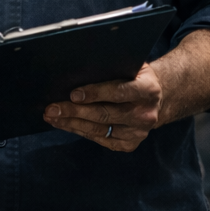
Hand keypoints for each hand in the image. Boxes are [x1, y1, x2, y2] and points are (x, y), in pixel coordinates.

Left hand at [42, 62, 163, 151]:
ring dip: (72, 123)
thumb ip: (113, 68)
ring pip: (98, 129)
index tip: (73, 94)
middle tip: (52, 108)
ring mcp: (137, 132)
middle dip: (74, 111)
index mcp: (148, 90)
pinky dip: (80, 131)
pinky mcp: (129, 144)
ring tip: (52, 117)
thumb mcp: (132, 66)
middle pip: (104, 114)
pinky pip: (100, 139)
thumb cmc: (136, 78)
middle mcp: (145, 114)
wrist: (157, 100)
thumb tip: (80, 68)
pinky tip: (66, 125)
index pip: (118, 92)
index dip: (95, 93)